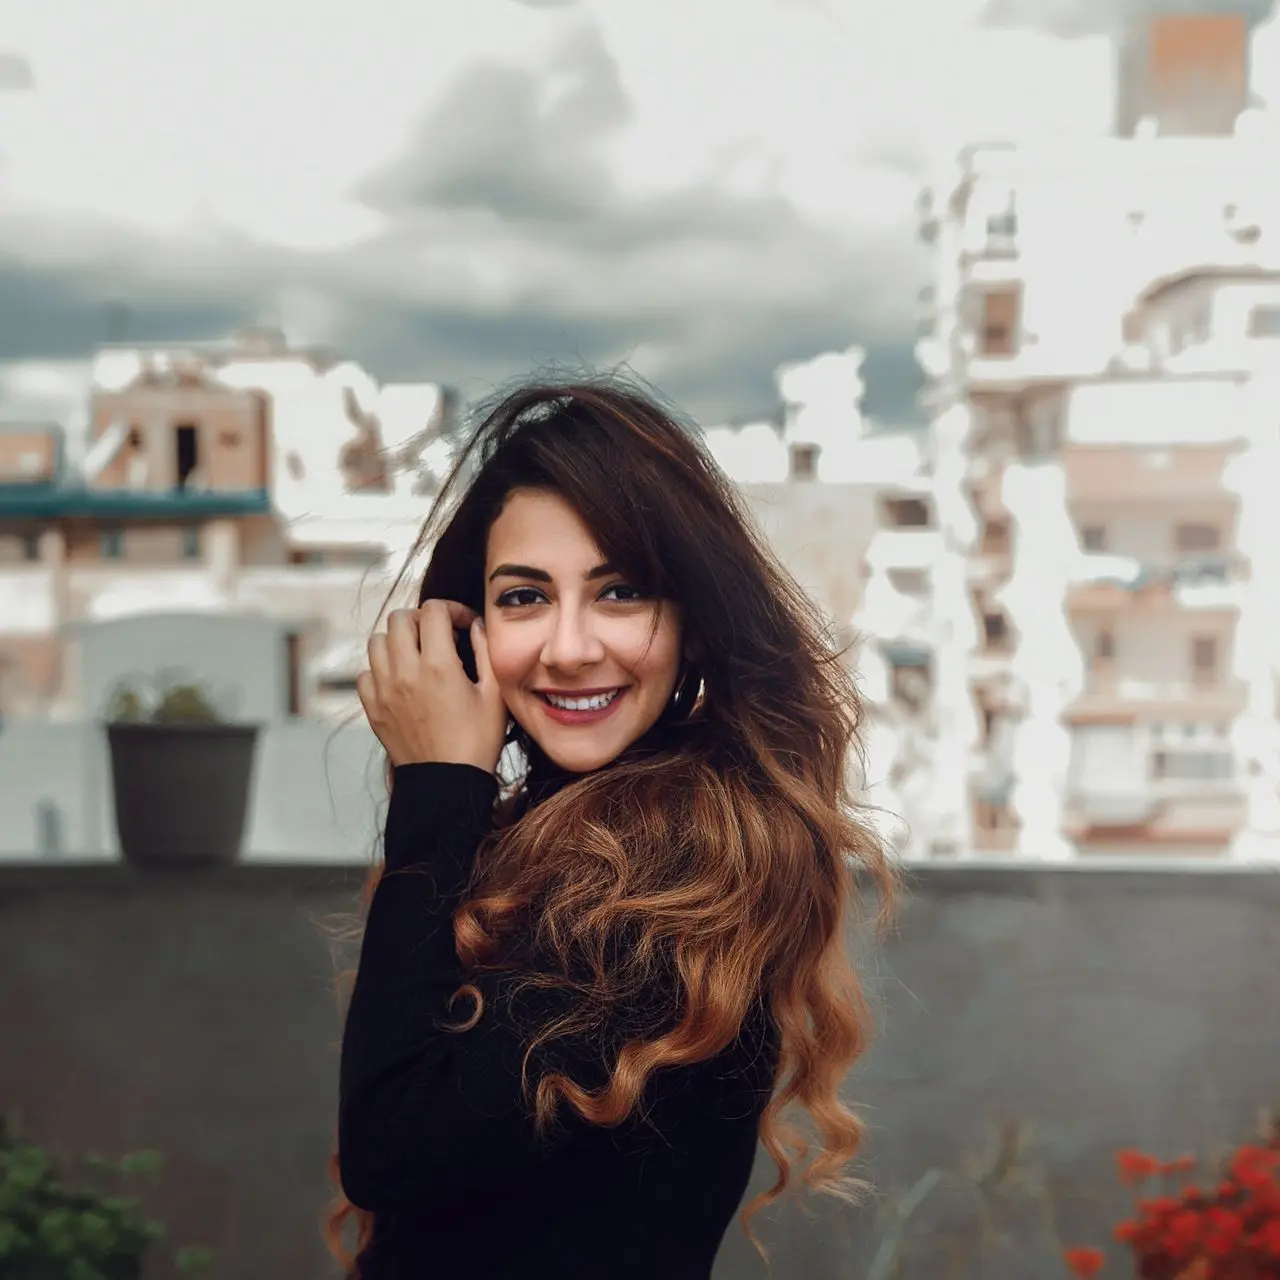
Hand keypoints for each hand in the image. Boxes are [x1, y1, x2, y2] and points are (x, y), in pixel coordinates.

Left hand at [356, 600, 507, 773]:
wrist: (448, 783)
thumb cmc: (477, 742)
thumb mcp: (494, 695)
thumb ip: (486, 653)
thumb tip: (476, 626)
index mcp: (438, 666)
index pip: (433, 610)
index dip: (452, 610)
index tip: (463, 625)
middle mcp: (405, 672)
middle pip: (399, 619)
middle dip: (422, 620)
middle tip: (438, 635)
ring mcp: (384, 690)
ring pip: (377, 642)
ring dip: (399, 640)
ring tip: (417, 654)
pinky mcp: (373, 708)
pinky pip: (365, 673)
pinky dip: (381, 668)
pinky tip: (401, 679)